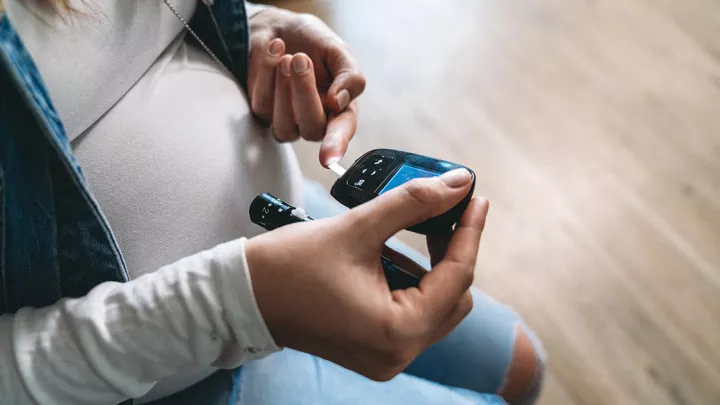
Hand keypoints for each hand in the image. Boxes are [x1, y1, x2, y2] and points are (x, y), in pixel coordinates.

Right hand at [245, 169, 488, 379]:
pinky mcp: (375, 349)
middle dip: (452, 250)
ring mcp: (386, 356)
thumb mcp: (358, 227)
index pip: (456, 277)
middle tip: (445, 210)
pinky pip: (412, 314)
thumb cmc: (291, 265)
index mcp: (396, 331)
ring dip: (431, 266)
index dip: (469, 232)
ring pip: (436, 306)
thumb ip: (413, 203)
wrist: (244, 295)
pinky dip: (411, 283)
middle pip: (453, 296)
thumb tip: (458, 183)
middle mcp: (397, 354)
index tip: (476, 198)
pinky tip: (392, 254)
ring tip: (413, 229)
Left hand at [247, 8, 365, 166]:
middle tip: (301, 58)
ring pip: (284, 126)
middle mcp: (316, 121)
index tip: (328, 158)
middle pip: (311, 129)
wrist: (278, 28)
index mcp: (341, 110)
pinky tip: (274, 50)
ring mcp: (288, 121)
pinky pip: (262, 105)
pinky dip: (266, 73)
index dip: (336, 145)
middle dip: (304, 92)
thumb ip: (350, 76)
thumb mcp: (338, 52)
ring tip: (287, 57)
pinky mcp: (263, 113)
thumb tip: (339, 103)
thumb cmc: (314, 43)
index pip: (342, 132)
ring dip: (284, 88)